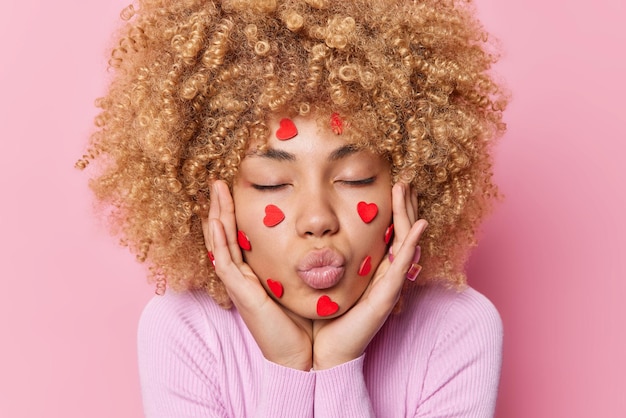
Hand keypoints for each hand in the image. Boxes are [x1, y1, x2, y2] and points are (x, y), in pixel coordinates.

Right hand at [203, 181, 313, 369]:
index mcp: (256, 274)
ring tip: (217, 188)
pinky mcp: (241, 293)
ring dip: (217, 215)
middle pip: (226, 235)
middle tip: (220, 181)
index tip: (238, 188)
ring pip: (221, 243)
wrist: (302, 357)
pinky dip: (219, 240)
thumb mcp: (303, 284)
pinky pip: (225, 262)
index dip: (236, 213)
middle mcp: (244, 276)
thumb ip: (307, 263)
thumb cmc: (306, 323)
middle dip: (222, 207)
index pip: (240, 237)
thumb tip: (323, 241)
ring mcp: (239, 284)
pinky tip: (217, 220)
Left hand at [311, 182, 426, 369]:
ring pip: (405, 243)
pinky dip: (410, 245)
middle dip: (404, 205)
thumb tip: (307, 231)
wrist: (325, 353)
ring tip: (406, 189)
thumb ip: (323, 257)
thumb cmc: (323, 317)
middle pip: (401, 232)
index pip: (388, 233)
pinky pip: (401, 266)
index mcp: (373, 269)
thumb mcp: (324, 279)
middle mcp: (385, 275)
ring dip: (408, 214)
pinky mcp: (386, 297)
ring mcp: (388, 285)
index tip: (390, 182)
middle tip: (402, 178)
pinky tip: (418, 226)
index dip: (393, 209)